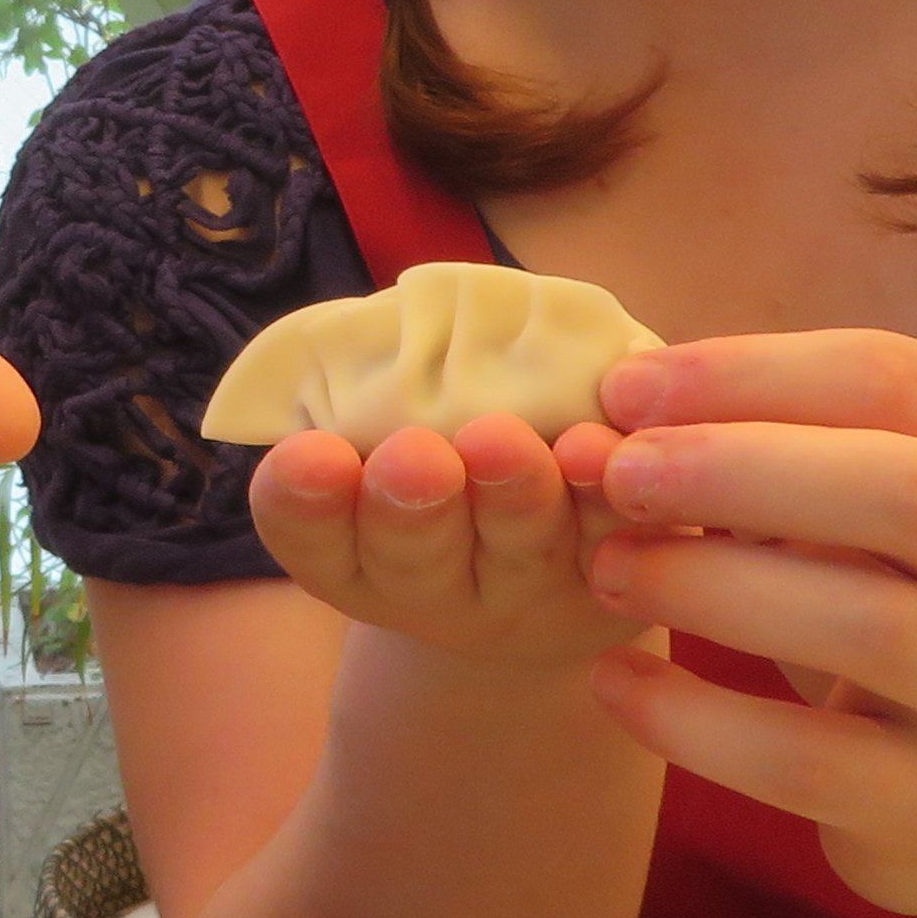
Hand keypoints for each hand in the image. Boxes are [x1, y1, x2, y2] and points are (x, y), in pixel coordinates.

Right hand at [246, 413, 638, 672]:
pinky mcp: (613, 575)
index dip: (303, 502)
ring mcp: (525, 592)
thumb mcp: (377, 424)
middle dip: (411, 507)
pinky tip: (600, 445)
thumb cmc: (438, 458)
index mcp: (352, 553)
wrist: (549, 558)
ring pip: (516, 551)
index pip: (310, 538)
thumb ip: (360, 382)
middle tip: (414, 457)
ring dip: (512, 496)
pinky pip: (613, 537)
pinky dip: (604, 492)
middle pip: (412, 561)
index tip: (306, 455)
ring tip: (504, 441)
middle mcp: (433, 588)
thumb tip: (355, 325)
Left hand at [578, 332, 916, 917]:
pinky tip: (614, 682)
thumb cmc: (913, 616)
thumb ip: (765, 462)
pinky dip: (695, 719)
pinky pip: (808, 761)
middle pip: (909, 491)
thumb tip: (599, 433)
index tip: (624, 388)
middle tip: (616, 473)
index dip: (750, 372)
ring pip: (871, 626)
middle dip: (741, 465)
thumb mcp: (873, 524)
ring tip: (607, 572)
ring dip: (713, 585)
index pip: (898, 380)